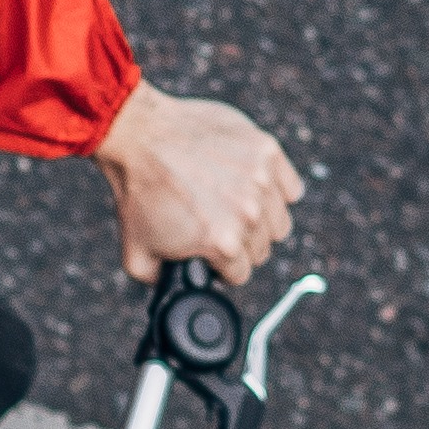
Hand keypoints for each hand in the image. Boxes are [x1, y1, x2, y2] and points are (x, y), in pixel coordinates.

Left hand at [93, 85, 303, 282]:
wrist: (139, 137)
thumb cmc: (138, 192)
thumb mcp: (137, 256)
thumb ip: (162, 283)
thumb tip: (177, 291)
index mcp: (224, 244)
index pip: (240, 274)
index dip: (222, 267)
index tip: (210, 252)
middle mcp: (248, 214)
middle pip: (262, 249)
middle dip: (240, 244)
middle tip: (216, 226)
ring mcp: (260, 180)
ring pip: (279, 222)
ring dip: (260, 220)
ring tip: (233, 207)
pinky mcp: (266, 152)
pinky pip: (290, 187)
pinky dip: (277, 191)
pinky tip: (253, 188)